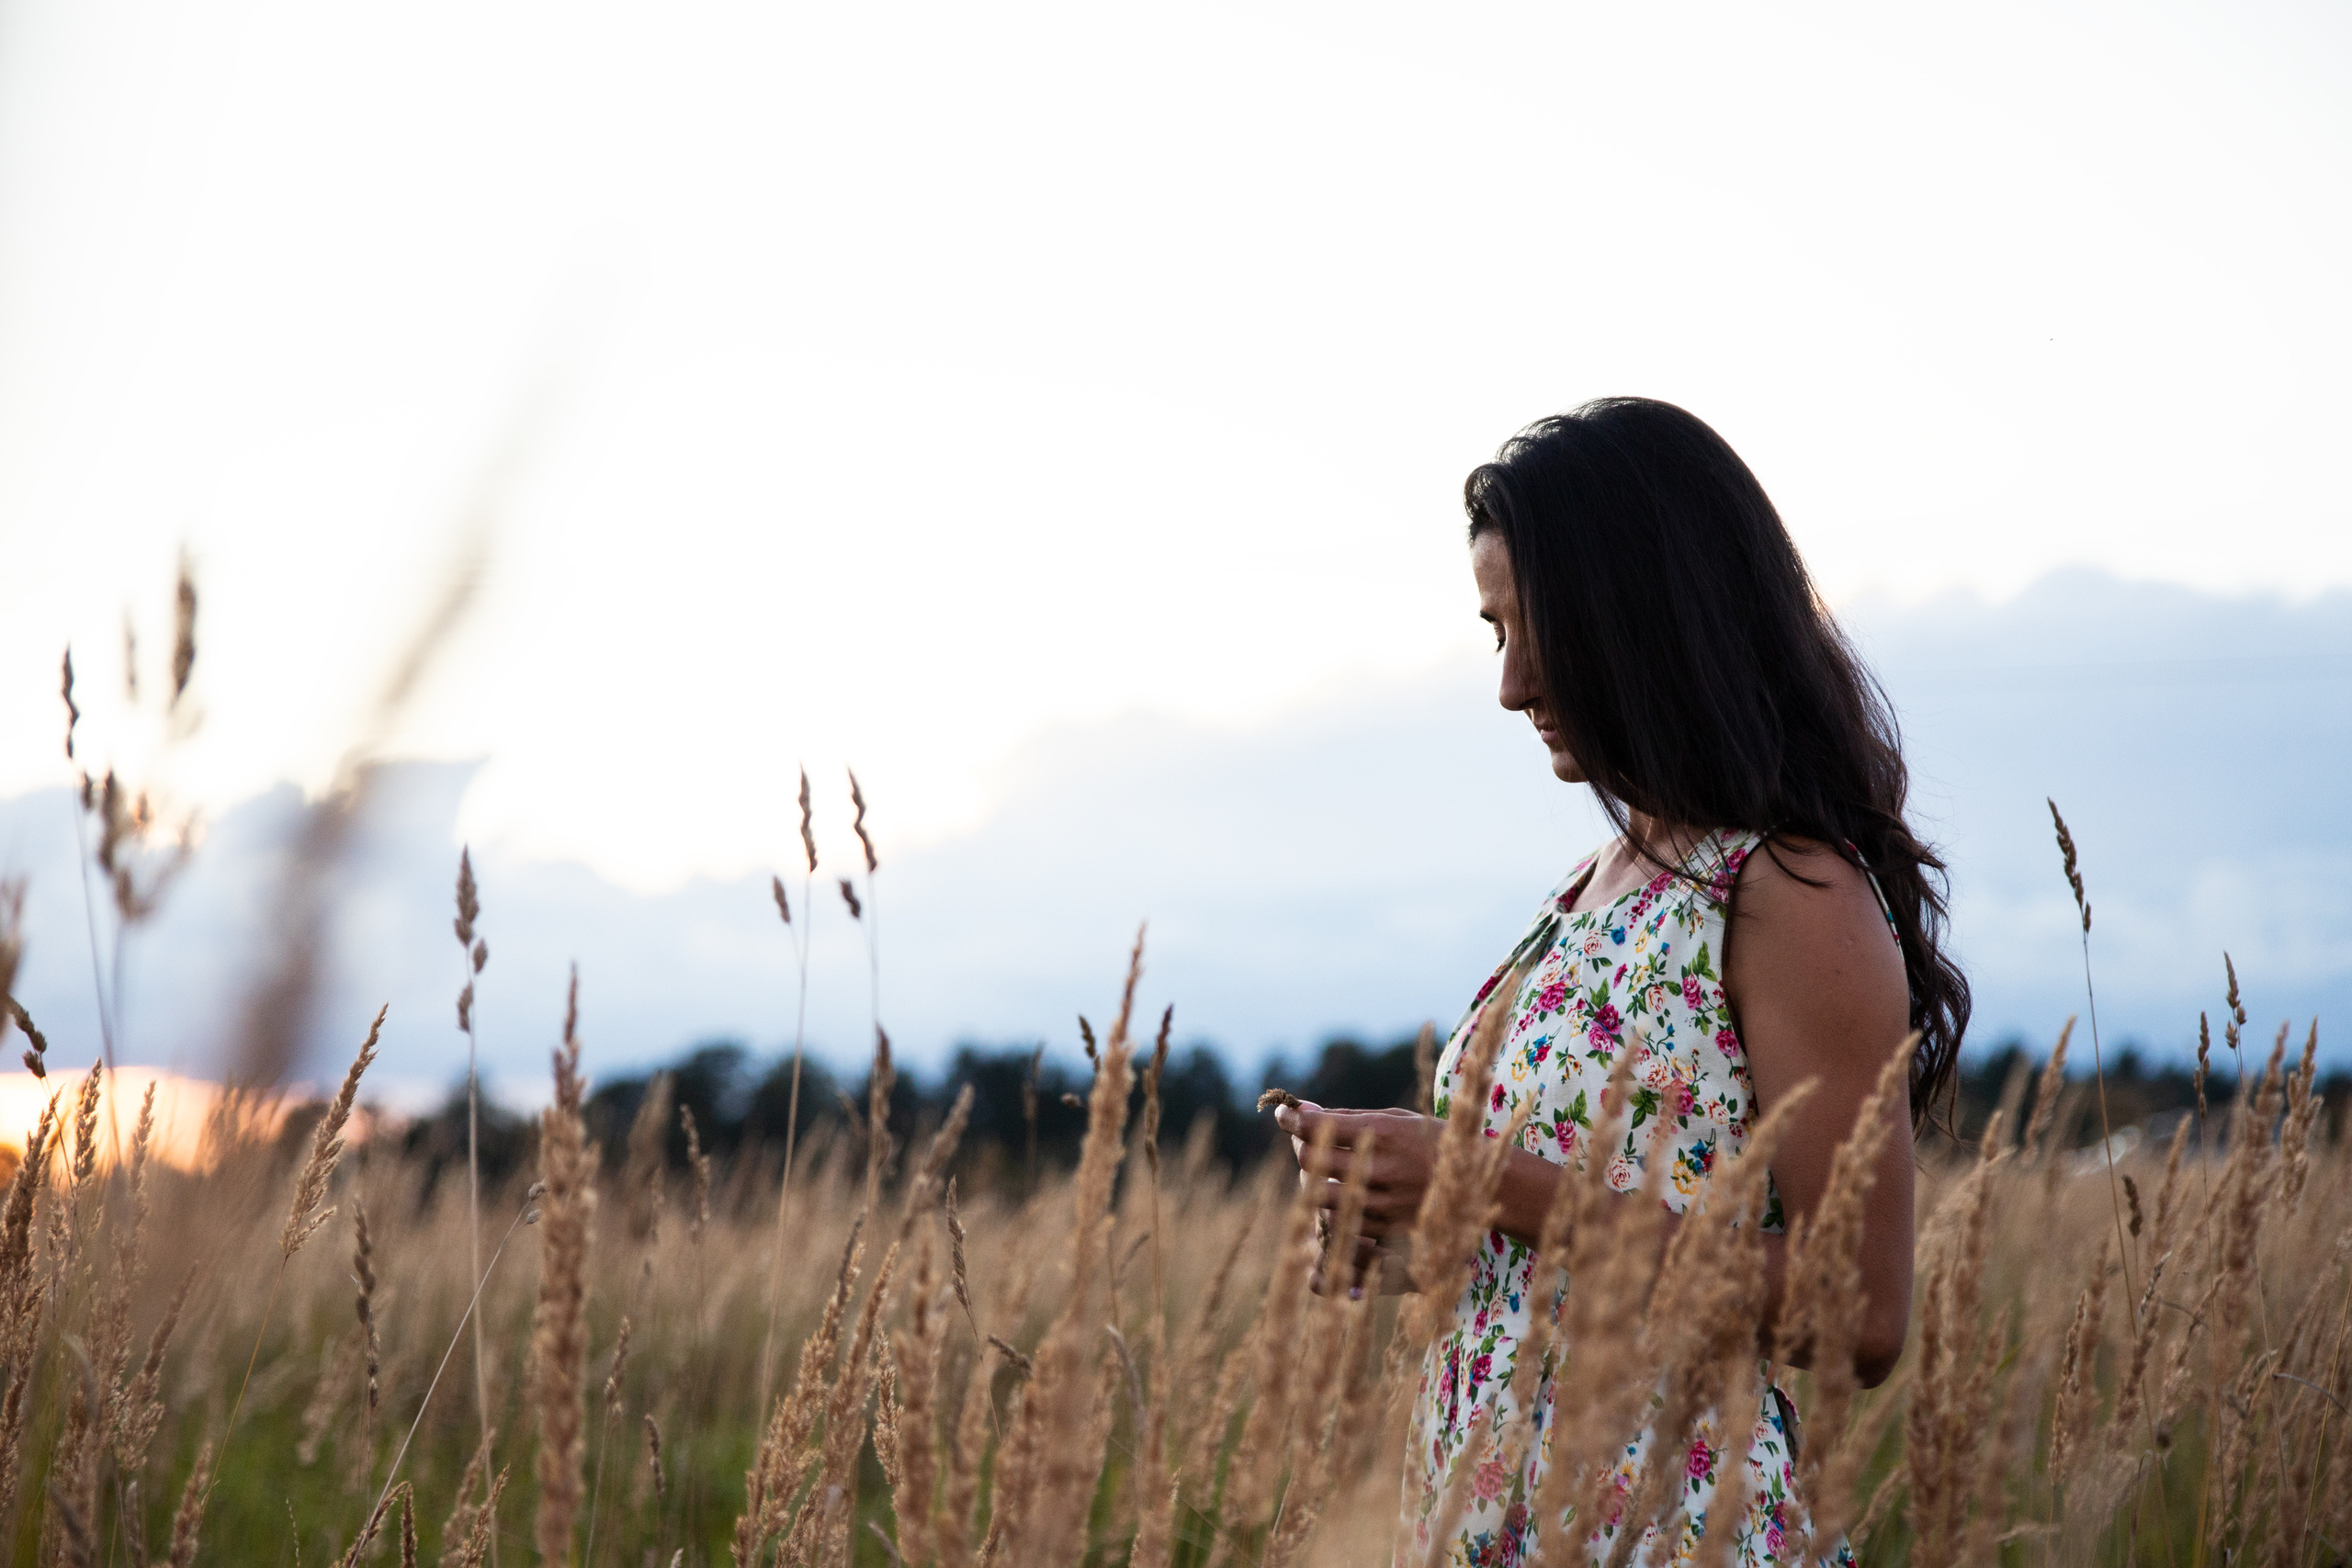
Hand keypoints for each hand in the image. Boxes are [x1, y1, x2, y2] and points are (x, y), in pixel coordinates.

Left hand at [1273, 1102, 1439, 1294]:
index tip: (1284, 1114)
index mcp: (1387, 1135)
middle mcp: (1384, 1172)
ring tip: (1326, 1174)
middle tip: (1307, 1142)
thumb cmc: (1434, 1143)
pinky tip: (1341, 1201)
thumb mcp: (1399, 1119)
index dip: (1293, 1119)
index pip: (1321, 1126)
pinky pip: (1342, 1228)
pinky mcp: (1390, 1237)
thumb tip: (1302, 1110)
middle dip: (1303, 1149)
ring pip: (1322, 1200)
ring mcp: (1387, 1208)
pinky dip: (1334, 1212)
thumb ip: (1350, 1118)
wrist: (1485, 1185)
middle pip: (1313, 1163)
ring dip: (1315, 1184)